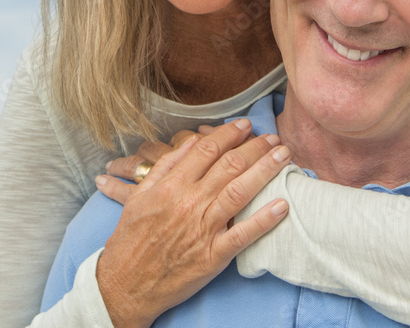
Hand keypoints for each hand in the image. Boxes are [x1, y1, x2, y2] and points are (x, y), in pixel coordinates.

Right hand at [94, 119, 290, 327]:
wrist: (126, 285)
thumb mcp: (140, 195)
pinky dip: (264, 219)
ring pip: (240, 192)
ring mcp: (203, 229)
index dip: (229, 134)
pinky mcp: (213, 257)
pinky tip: (282, 205)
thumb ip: (166, 166)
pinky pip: (243, 235)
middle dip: (255, 147)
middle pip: (230, 165)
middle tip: (272, 136)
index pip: (207, 149)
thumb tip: (190, 142)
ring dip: (265, 171)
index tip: (244, 125)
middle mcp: (189, 203)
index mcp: (172, 186)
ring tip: (283, 156)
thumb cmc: (131, 238)